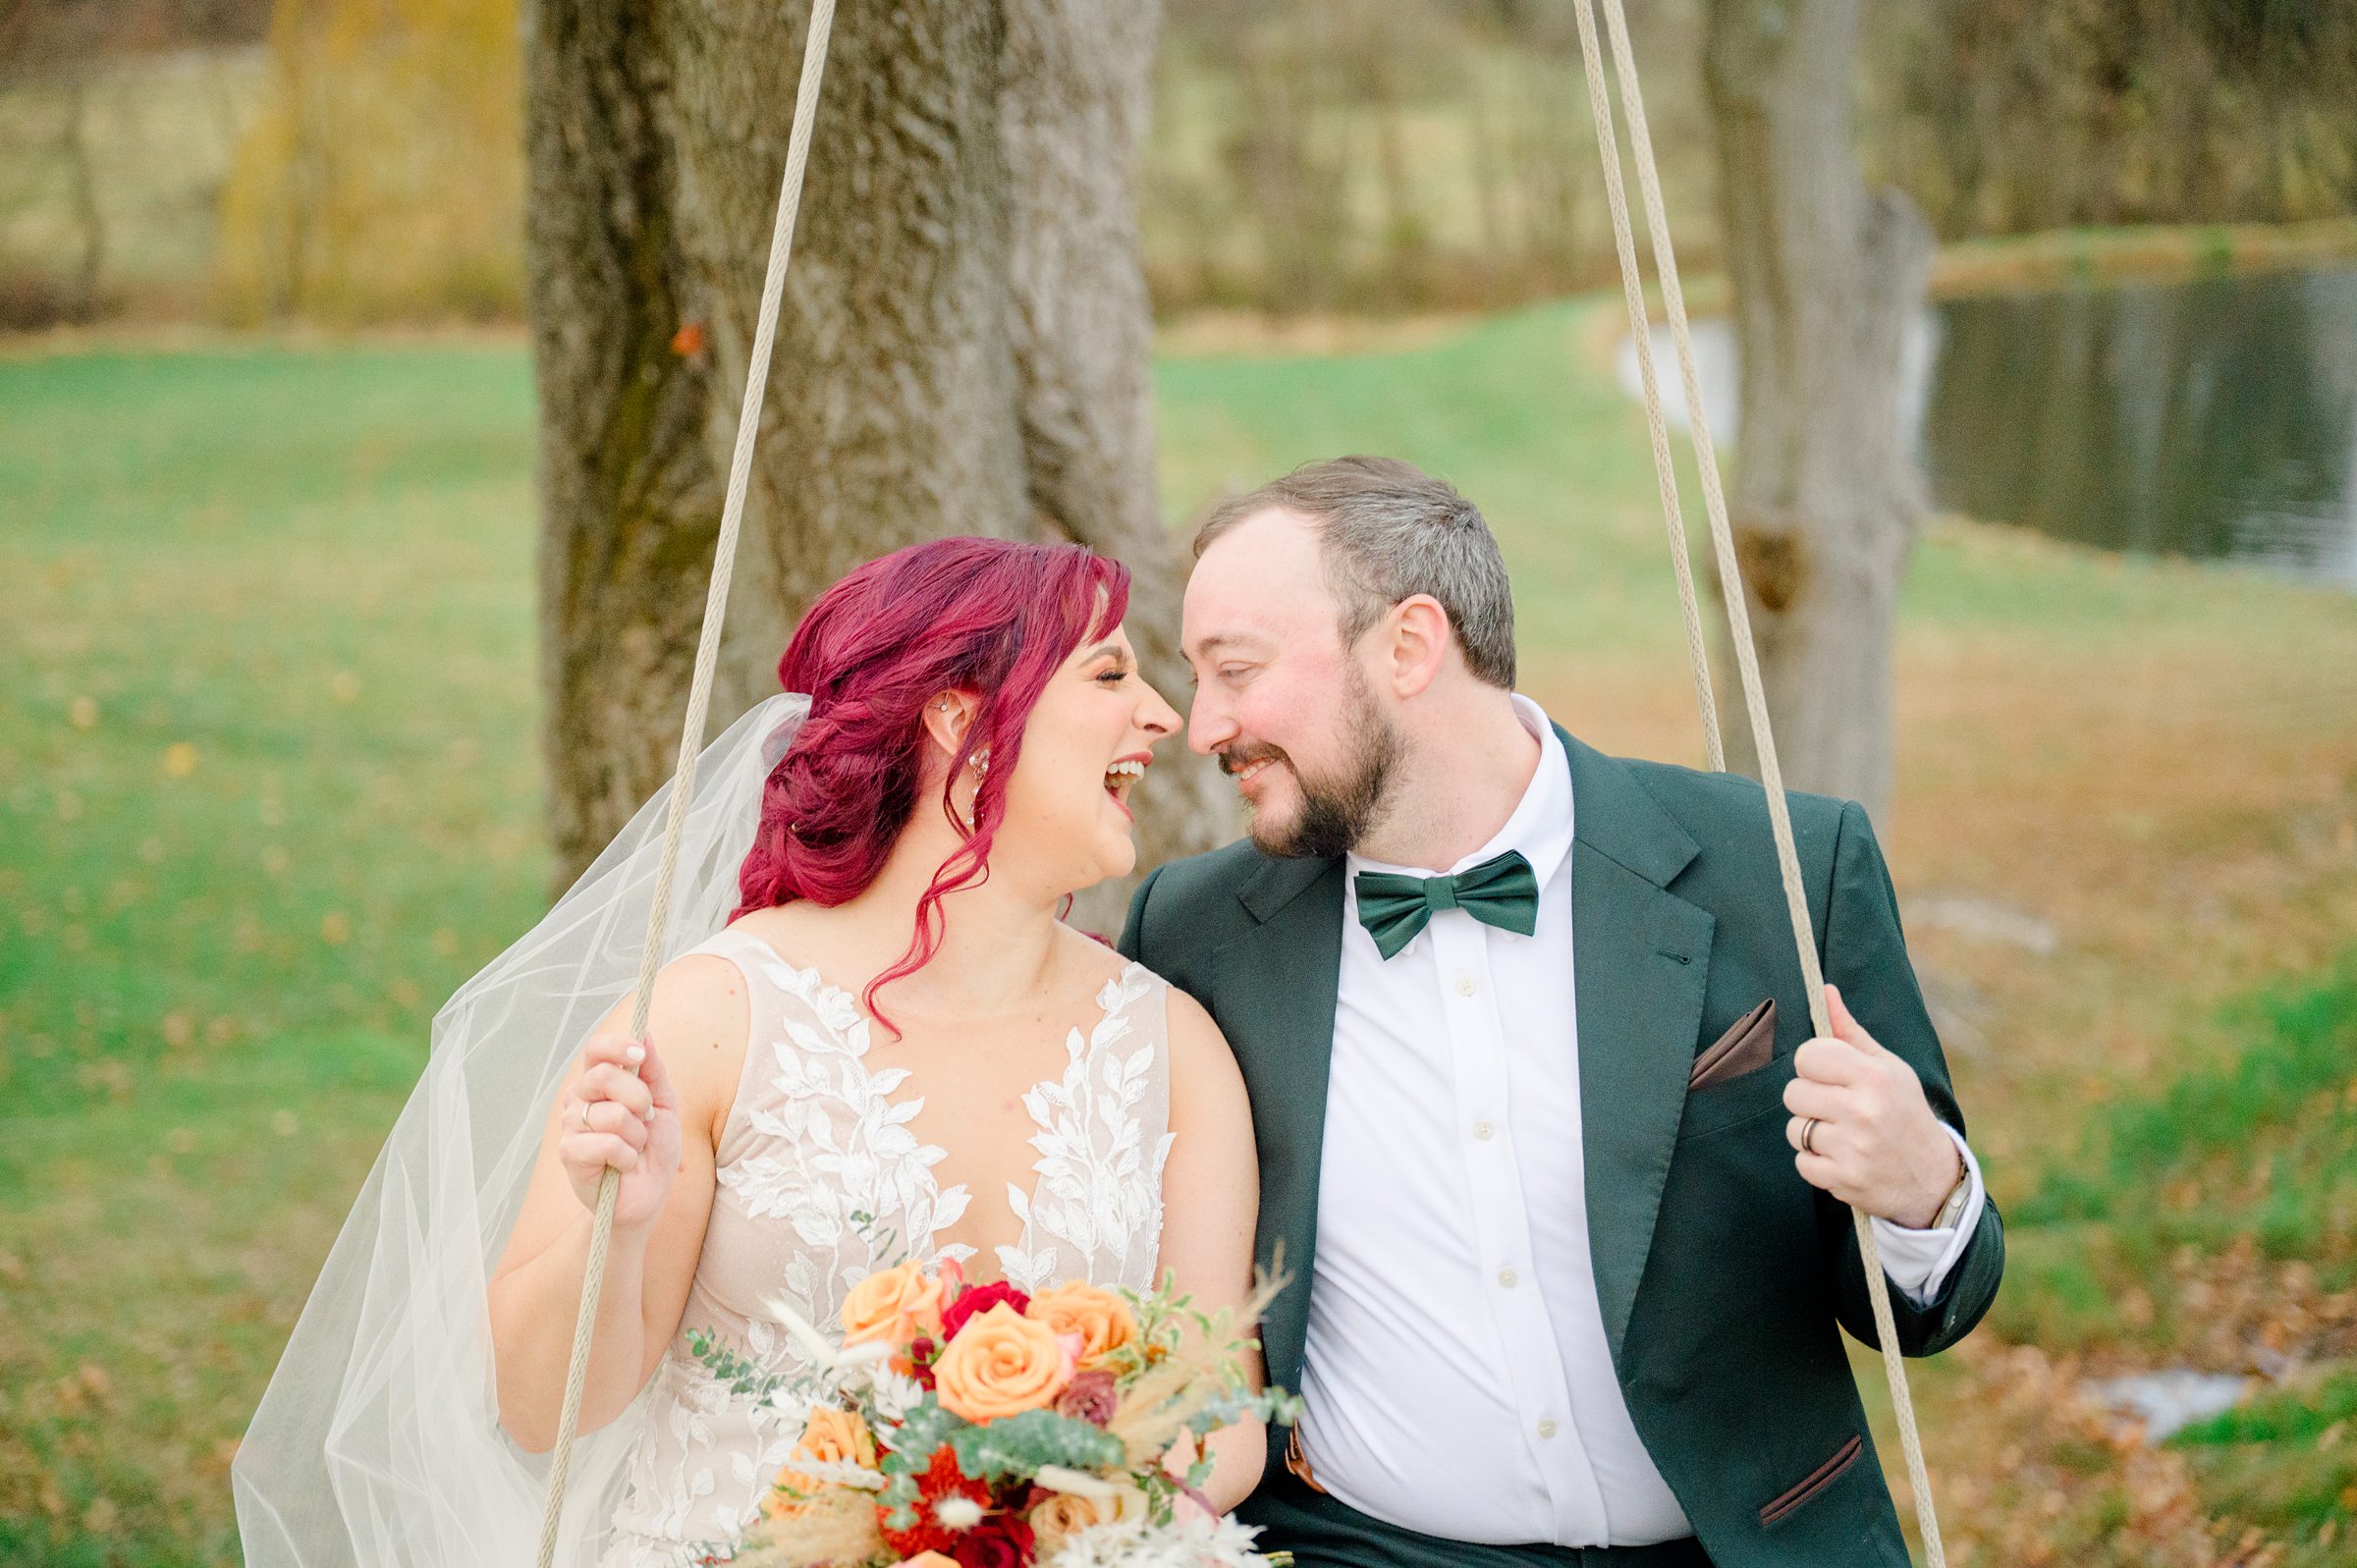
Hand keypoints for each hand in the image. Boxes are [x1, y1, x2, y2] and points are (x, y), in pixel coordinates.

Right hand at [557, 1031, 681, 1231]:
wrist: (648, 1196)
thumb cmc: (653, 1149)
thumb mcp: (664, 1105)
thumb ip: (654, 1071)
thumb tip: (646, 1033)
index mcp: (599, 1082)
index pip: (596, 1048)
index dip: (618, 1046)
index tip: (640, 1054)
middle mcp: (578, 1099)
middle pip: (605, 1076)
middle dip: (639, 1098)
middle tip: (647, 1119)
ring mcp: (570, 1126)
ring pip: (612, 1114)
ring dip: (637, 1135)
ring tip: (635, 1147)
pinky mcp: (569, 1154)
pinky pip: (607, 1144)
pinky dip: (627, 1156)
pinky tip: (624, 1165)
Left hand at [1782, 984, 1959, 1227]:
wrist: (1933, 1180)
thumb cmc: (1904, 1113)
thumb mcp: (1889, 1068)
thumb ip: (1850, 1033)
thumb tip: (1824, 991)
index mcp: (1875, 1077)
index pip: (1808, 1056)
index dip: (1813, 1065)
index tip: (1829, 1075)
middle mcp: (1863, 1111)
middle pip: (1793, 1093)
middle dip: (1810, 1100)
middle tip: (1837, 1108)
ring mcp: (1853, 1148)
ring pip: (1794, 1129)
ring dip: (1811, 1133)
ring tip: (1843, 1134)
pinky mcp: (1843, 1180)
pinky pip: (1801, 1163)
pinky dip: (1816, 1162)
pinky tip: (1843, 1158)